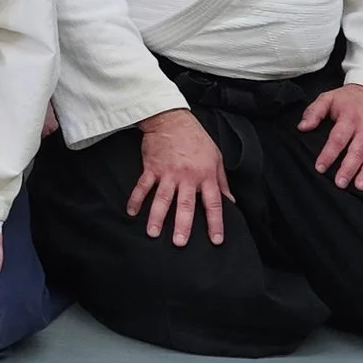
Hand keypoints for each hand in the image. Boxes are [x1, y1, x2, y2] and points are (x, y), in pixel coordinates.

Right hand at [128, 107, 231, 244]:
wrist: (172, 119)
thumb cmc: (196, 139)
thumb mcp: (216, 158)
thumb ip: (222, 182)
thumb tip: (231, 202)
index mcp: (205, 175)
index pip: (213, 203)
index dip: (215, 223)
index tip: (215, 240)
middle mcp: (187, 177)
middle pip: (186, 205)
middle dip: (183, 225)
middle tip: (179, 243)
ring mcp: (167, 173)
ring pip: (162, 198)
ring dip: (157, 216)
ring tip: (152, 233)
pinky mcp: (151, 168)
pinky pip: (142, 186)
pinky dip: (136, 199)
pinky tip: (131, 212)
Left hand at [298, 83, 362, 191]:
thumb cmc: (347, 98)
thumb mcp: (327, 98)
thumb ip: (314, 112)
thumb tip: (302, 127)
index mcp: (350, 118)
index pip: (338, 139)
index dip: (328, 154)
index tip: (320, 168)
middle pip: (357, 151)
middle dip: (349, 169)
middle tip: (340, 183)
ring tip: (359, 186)